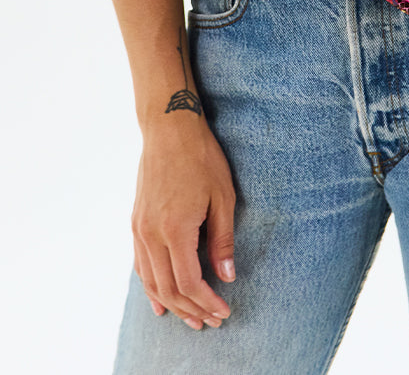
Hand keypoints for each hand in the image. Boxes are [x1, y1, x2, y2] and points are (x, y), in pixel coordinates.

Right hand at [132, 117, 236, 329]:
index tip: (224, 312)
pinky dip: (150, 287)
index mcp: (175, 230)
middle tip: (211, 322)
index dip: (207, 302)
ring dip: (170, 304)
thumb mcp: (223, 197)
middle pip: (168, 289)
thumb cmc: (202, 159)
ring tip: (190, 319)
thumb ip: (222, 239)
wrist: (169, 129)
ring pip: (150, 281)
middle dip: (191, 310)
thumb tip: (227, 277)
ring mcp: (139, 229)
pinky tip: (159, 301)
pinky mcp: (136, 222)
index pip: (189, 282)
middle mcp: (151, 234)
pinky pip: (140, 264)